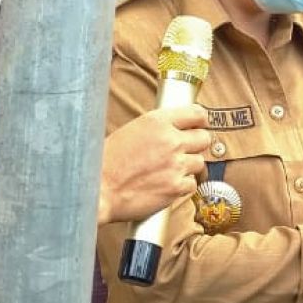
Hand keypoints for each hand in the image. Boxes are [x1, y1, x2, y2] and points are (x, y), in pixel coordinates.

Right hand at [98, 106, 210, 224]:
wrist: (98, 189)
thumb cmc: (106, 161)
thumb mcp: (130, 130)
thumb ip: (157, 128)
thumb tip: (174, 129)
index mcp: (157, 121)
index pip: (196, 113)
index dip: (200, 121)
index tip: (198, 126)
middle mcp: (170, 141)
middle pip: (204, 138)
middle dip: (196, 145)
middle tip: (184, 151)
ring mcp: (175, 165)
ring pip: (199, 162)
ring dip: (188, 166)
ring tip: (170, 170)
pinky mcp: (176, 187)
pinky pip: (192, 184)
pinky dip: (182, 185)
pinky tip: (167, 184)